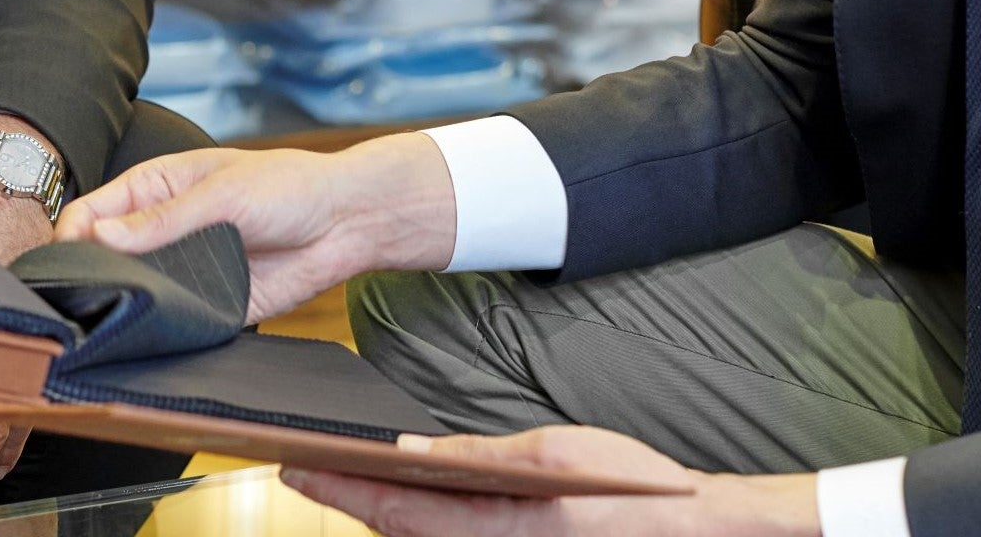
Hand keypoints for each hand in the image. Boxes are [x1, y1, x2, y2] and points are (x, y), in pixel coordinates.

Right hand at [54, 135, 457, 323]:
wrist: (345, 223)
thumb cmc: (287, 187)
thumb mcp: (222, 193)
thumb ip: (162, 220)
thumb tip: (100, 237)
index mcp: (154, 189)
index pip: (90, 214)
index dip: (68, 240)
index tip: (53, 270)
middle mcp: (160, 232)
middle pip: (103, 260)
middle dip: (86, 281)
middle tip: (69, 309)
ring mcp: (183, 271)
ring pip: (133, 296)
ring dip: (120, 310)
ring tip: (99, 331)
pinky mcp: (208, 306)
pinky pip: (172, 324)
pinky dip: (158, 334)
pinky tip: (143, 345)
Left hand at [280, 427, 820, 536]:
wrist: (688, 532)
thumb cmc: (630, 497)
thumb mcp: (554, 454)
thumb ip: (478, 456)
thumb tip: (412, 452)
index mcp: (492, 529)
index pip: (394, 509)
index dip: (338, 486)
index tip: (293, 463)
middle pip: (396, 529)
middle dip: (344, 498)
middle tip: (296, 465)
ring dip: (378, 512)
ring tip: (337, 476)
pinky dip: (418, 523)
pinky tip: (404, 500)